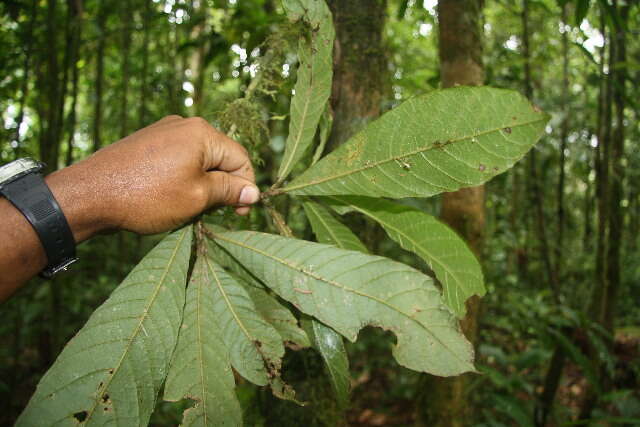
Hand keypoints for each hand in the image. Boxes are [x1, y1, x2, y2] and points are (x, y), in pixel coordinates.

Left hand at [46, 115, 259, 237]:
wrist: (89, 194)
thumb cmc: (147, 196)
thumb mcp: (197, 197)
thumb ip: (229, 190)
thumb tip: (253, 191)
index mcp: (202, 132)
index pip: (240, 158)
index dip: (245, 187)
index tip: (240, 213)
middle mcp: (184, 125)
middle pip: (220, 157)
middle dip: (223, 186)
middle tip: (215, 214)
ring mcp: (163, 132)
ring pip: (199, 160)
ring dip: (203, 185)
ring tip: (190, 209)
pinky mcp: (147, 143)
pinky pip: (178, 159)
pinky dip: (183, 179)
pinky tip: (171, 198)